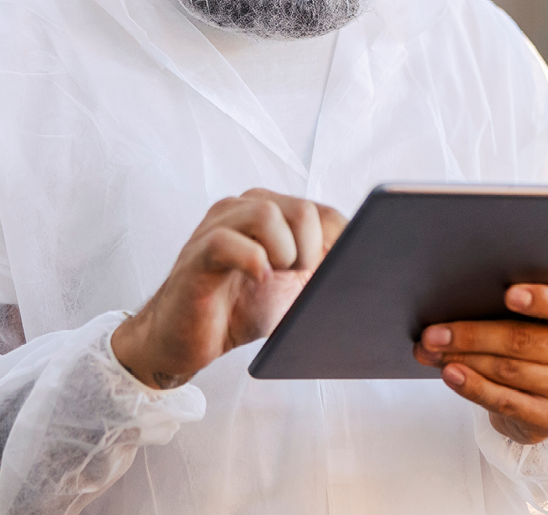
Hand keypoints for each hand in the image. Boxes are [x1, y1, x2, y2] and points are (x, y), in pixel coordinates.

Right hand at [111, 189, 345, 389]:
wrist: (185, 339)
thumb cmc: (239, 307)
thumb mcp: (292, 287)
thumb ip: (321, 267)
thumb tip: (363, 263)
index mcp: (270, 211)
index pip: (321, 211)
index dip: (340, 243)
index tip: (340, 272)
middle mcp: (243, 208)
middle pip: (300, 209)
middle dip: (312, 250)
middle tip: (300, 277)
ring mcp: (217, 226)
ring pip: (265, 213)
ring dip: (284, 252)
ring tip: (278, 276)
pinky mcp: (198, 253)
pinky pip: (227, 241)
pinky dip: (253, 261)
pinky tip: (259, 279)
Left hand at [414, 285, 547, 443]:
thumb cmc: (538, 331)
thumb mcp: (540, 311)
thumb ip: (513, 301)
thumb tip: (453, 297)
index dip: (541, 299)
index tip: (508, 295)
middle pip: (523, 341)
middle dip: (471, 335)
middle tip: (433, 332)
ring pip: (509, 371)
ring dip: (462, 360)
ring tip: (430, 351)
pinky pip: (507, 402)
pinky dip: (473, 387)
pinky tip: (450, 374)